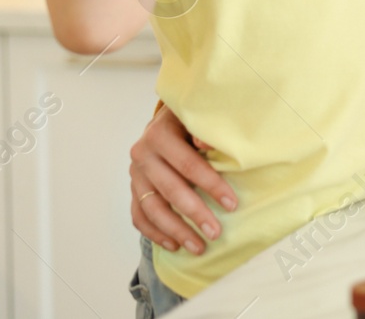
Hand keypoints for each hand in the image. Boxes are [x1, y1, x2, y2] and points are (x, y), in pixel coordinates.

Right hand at [129, 105, 236, 254]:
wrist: (166, 120)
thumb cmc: (192, 121)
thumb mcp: (200, 118)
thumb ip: (205, 131)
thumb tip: (209, 145)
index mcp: (160, 134)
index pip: (188, 165)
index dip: (211, 185)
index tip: (232, 204)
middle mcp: (143, 155)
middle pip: (170, 190)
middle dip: (195, 214)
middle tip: (215, 233)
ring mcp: (135, 174)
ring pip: (152, 208)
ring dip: (175, 230)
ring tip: (198, 247)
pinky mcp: (132, 189)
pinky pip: (139, 216)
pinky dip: (155, 233)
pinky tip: (174, 245)